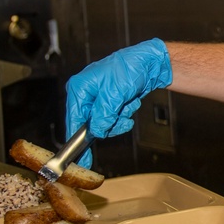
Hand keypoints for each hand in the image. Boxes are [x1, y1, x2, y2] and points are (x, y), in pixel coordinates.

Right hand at [65, 39, 172, 166]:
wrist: (150, 63)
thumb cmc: (130, 69)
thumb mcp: (115, 94)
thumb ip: (103, 115)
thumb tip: (97, 131)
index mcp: (79, 89)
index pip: (74, 120)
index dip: (78, 140)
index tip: (81, 160)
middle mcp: (85, 94)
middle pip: (90, 125)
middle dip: (109, 123)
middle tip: (121, 115)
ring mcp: (98, 99)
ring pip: (104, 124)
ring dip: (119, 119)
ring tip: (128, 104)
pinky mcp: (109, 103)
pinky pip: (114, 119)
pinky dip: (124, 114)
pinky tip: (130, 102)